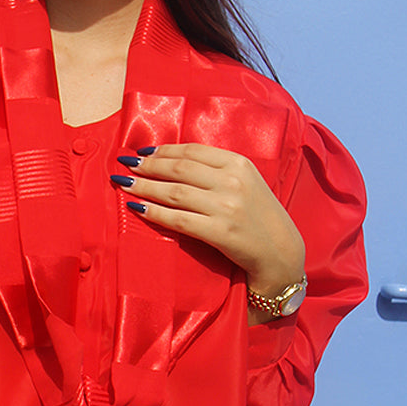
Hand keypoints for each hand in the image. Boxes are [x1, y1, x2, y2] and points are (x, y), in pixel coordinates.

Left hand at [113, 144, 304, 318]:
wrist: (282, 254)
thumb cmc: (260, 218)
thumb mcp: (247, 183)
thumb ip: (218, 170)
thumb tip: (174, 161)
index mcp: (239, 164)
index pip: (193, 151)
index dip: (164, 150)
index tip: (143, 152)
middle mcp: (233, 181)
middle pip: (179, 168)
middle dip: (148, 166)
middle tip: (126, 166)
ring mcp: (227, 207)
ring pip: (174, 192)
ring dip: (144, 187)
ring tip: (124, 184)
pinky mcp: (220, 232)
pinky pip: (178, 220)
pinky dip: (154, 213)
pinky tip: (138, 209)